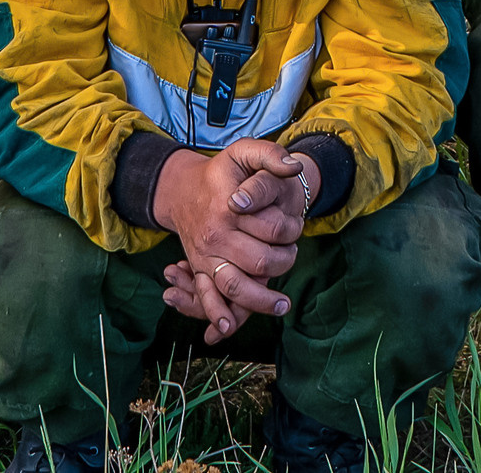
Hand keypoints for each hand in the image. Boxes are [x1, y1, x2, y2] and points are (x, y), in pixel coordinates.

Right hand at [151, 140, 310, 342]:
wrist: (183, 189)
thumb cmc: (222, 173)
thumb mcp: (244, 152)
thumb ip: (270, 155)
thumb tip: (294, 168)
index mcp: (229, 207)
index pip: (272, 229)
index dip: (291, 230)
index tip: (297, 225)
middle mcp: (216, 235)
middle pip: (259, 262)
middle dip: (284, 262)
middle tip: (292, 254)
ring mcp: (206, 256)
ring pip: (236, 287)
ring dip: (262, 300)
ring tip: (284, 304)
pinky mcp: (201, 270)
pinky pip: (209, 298)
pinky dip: (219, 315)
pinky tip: (230, 327)